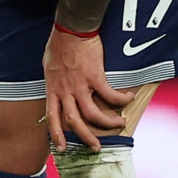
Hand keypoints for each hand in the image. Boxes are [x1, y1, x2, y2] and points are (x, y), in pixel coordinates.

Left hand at [42, 25, 129, 151]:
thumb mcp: (49, 67)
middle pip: (74, 121)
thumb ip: (55, 82)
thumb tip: (59, 90)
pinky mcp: (96, 77)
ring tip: (119, 124)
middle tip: (95, 147)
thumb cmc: (59, 44)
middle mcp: (65, 91)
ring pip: (93, 113)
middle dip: (85, 137)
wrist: (72, 29)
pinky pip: (110, 95)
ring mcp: (80, 85)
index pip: (53, 117)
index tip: (62, 148)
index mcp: (53, 89)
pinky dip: (121, 99)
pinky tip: (128, 98)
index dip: (57, 134)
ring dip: (107, 122)